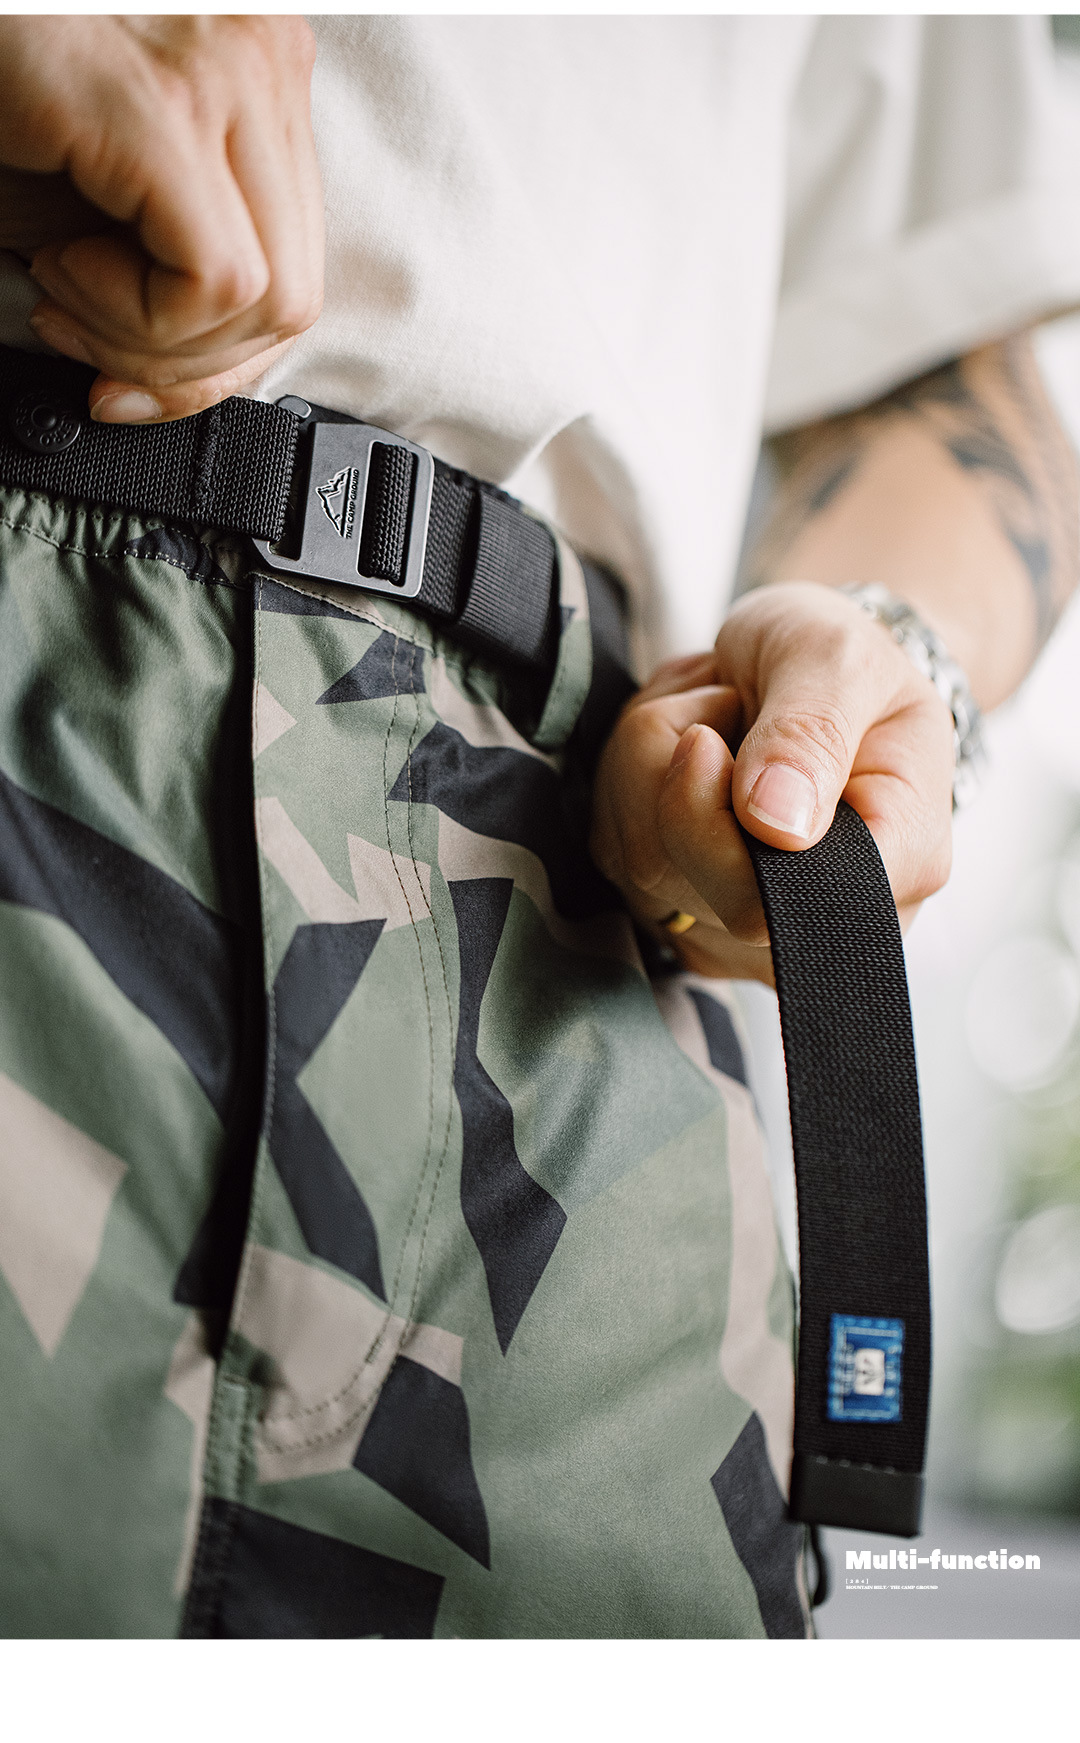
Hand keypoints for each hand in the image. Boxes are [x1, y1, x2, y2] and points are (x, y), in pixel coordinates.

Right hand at [0, 15, 322, 422]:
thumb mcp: (90, 188)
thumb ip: (161, 266)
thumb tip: (182, 379)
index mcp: (259, 74)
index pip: (300, 268)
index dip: (215, 360)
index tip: (126, 374)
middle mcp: (264, 60)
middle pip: (297, 297)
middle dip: (185, 367)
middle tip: (80, 332)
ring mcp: (231, 71)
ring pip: (269, 300)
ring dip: (147, 340)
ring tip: (60, 283)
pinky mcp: (168, 103)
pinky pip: (216, 280)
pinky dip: (134, 316)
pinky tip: (58, 263)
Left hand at [590, 582, 955, 984]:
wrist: (816, 666)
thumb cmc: (843, 660)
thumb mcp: (843, 659)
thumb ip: (812, 734)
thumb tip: (777, 824)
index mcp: (900, 859)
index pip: (777, 900)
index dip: (710, 821)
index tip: (707, 734)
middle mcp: (829, 918)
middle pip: (685, 884)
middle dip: (664, 771)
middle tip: (714, 698)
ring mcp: (748, 924)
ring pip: (638, 864)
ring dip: (642, 763)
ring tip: (705, 714)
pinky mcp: (686, 909)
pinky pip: (616, 851)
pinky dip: (627, 780)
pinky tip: (679, 746)